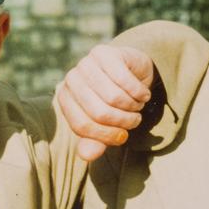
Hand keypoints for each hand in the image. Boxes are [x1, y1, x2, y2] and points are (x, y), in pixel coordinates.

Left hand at [57, 45, 154, 161]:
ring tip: (137, 106)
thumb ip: (95, 141)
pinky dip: (139, 92)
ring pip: (113, 97)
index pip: (82, 126)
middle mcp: (72, 79)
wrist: (131, 70)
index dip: (106, 136)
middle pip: (99, 112)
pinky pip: (125, 80)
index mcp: (65, 98)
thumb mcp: (105, 123)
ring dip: (133, 107)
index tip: (122, 137)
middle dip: (123, 122)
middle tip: (135, 121)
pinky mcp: (104, 52)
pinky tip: (144, 94)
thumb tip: (87, 155)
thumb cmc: (114, 101)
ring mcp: (86, 63)